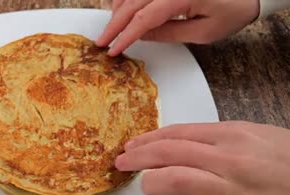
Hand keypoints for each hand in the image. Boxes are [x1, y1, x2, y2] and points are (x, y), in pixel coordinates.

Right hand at [97, 0, 259, 55]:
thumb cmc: (233, 10)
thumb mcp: (203, 32)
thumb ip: (169, 33)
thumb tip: (142, 35)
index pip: (143, 17)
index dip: (125, 35)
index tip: (113, 49)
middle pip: (131, 3)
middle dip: (114, 24)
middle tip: (102, 41)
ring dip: (118, 9)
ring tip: (113, 28)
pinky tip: (123, 8)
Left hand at [115, 121, 289, 194]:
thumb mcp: (258, 137)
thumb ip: (220, 139)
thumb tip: (182, 145)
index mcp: (234, 135)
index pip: (178, 134)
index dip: (149, 140)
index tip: (132, 146)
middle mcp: (231, 159)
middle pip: (170, 153)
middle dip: (139, 158)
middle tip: (121, 164)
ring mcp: (236, 191)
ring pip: (177, 180)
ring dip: (152, 183)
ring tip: (144, 186)